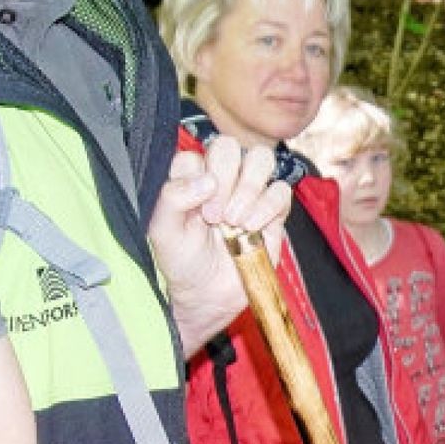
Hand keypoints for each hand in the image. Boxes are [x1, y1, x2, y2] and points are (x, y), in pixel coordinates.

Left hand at [148, 136, 291, 356]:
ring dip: (248, 188)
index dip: (198, 174)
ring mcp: (249, 194)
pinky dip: (268, 206)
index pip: (197, 152)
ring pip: (261, 159)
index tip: (196, 208)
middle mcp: (221, 180)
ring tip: (234, 220)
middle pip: (230, 146)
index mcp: (192, 178)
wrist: (205, 297)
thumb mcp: (163, 231)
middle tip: (215, 215)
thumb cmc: (181, 262)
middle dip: (225, 177)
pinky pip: (281, 191)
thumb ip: (174, 197)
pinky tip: (251, 227)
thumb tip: (209, 181)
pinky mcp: (273, 213)